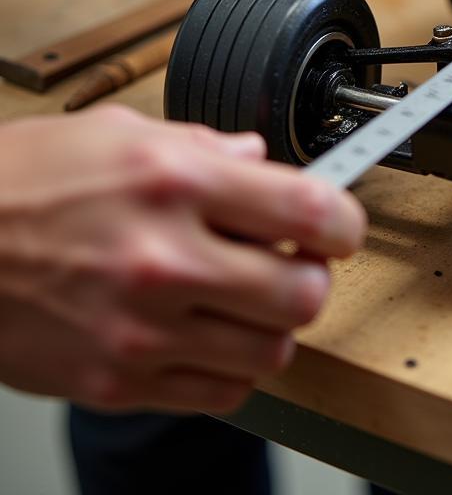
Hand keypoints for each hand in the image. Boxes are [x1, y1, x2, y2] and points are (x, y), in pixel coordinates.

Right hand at [0, 105, 365, 412]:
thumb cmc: (21, 182)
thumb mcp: (117, 131)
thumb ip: (203, 144)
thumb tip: (257, 159)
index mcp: (173, 184)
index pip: (309, 211)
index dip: (345, 220)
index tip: (340, 224)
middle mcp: (164, 260)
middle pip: (304, 294)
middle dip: (314, 276)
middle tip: (296, 260)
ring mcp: (141, 331)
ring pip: (271, 351)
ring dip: (276, 323)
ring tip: (250, 296)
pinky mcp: (117, 381)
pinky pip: (220, 393)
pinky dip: (233, 366)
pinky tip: (212, 332)